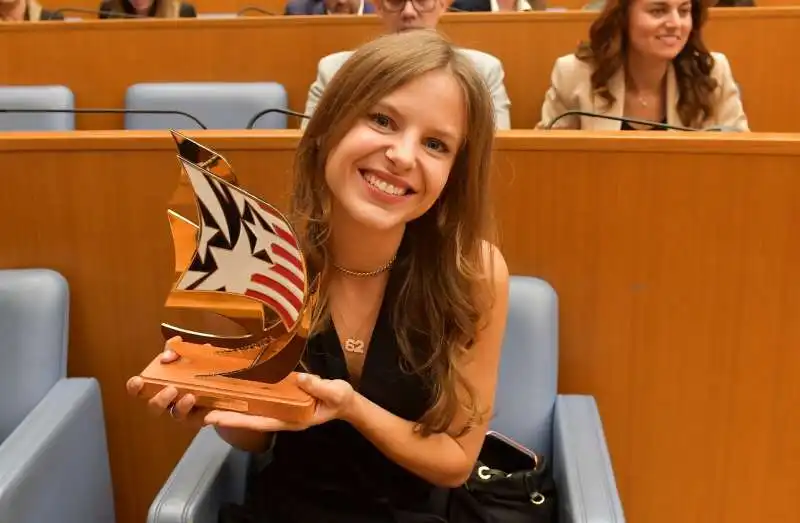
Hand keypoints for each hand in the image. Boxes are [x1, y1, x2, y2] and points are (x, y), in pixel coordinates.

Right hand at [126, 336, 208, 427]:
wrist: (233, 388)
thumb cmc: (208, 370)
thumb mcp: (195, 354)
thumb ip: (182, 349)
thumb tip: (175, 342)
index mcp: (165, 384)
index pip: (142, 388)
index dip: (135, 386)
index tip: (139, 381)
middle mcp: (172, 401)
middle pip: (154, 407)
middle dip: (159, 399)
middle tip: (171, 388)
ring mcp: (187, 411)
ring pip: (175, 415)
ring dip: (179, 406)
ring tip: (187, 395)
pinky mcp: (202, 418)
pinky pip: (197, 419)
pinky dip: (196, 412)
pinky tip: (198, 402)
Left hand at [203, 374, 355, 431]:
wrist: (344, 401)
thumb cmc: (339, 399)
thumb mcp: (335, 393)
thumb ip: (319, 387)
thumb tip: (300, 378)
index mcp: (291, 419)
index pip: (259, 422)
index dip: (238, 420)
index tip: (216, 418)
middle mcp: (281, 415)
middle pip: (250, 418)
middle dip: (227, 415)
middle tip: (202, 411)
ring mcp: (280, 408)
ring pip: (252, 409)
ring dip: (233, 404)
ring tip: (210, 398)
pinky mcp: (281, 399)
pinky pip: (260, 398)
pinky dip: (245, 394)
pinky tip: (232, 386)